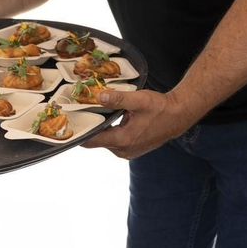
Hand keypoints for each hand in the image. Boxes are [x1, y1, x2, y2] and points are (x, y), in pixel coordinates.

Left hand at [82, 88, 197, 160]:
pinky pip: (112, 141)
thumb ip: (118, 99)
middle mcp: (122, 150)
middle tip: (77, 112)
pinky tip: (106, 118)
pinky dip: (108, 131)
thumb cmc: (160, 108)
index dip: (78, 131)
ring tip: (90, 112)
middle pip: (95, 141)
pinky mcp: (130, 149)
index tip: (68, 121)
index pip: (91, 140)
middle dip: (87, 128)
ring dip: (98, 129)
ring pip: (104, 141)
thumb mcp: (139, 100)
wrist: (177, 116)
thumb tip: (98, 96)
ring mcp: (126, 151)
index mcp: (122, 140)